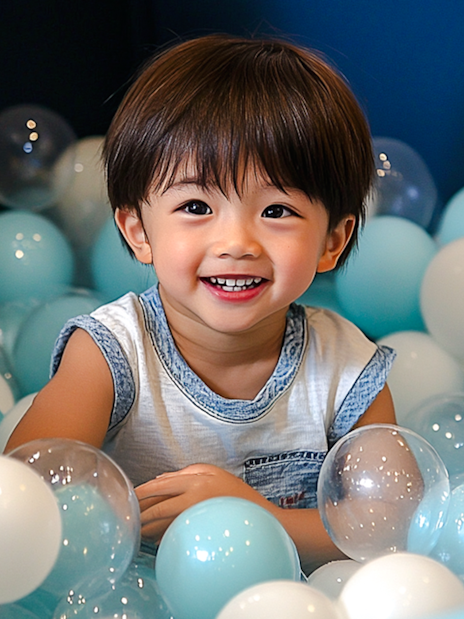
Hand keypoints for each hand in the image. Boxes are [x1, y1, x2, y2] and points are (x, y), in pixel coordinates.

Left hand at [135, 463, 272, 542]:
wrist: (261, 517)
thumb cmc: (236, 493)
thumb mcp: (214, 472)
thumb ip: (187, 472)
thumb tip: (160, 479)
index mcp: (196, 479)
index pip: (161, 485)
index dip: (142, 491)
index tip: (129, 496)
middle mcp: (195, 497)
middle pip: (159, 506)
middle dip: (140, 513)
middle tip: (127, 518)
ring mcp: (197, 516)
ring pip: (164, 524)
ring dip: (148, 527)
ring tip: (136, 530)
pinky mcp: (200, 531)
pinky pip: (175, 534)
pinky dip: (163, 536)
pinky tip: (155, 539)